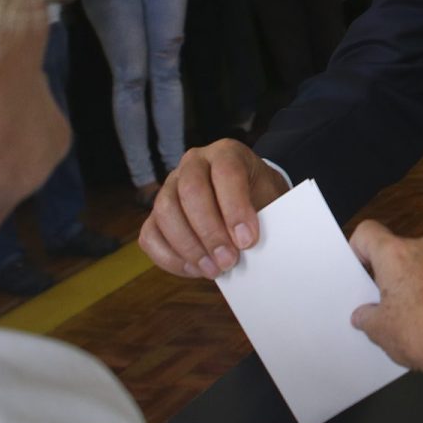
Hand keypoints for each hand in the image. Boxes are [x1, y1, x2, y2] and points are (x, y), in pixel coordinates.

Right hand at [138, 140, 288, 278]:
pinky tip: (195, 269)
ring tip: (213, 269)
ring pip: (165, 211)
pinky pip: (150, 234)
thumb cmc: (260, 197)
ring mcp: (170, 186)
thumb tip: (250, 246)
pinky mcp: (156, 213)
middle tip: (228, 261)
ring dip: (189, 247)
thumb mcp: (272, 198)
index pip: (226, 172)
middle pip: (190, 191)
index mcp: (227, 153)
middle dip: (210, 231)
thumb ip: (265, 216)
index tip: (248, 241)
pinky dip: (170, 257)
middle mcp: (194, 163)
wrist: (249, 196)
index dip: (235, 208)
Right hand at [347, 220, 422, 378]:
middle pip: (400, 250)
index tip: (360, 269)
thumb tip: (365, 315)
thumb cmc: (422, 336)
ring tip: (420, 315)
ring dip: (421, 280)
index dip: (359, 248)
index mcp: (396, 255)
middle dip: (392, 273)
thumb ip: (366, 317)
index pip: (368, 232)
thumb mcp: (379, 332)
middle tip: (388, 303)